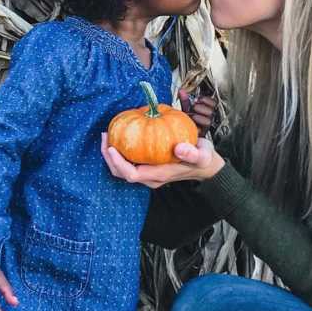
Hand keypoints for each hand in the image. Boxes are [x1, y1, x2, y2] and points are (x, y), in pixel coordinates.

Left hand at [101, 133, 224, 188]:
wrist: (206, 166)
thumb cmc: (203, 160)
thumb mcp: (202, 155)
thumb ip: (193, 153)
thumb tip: (178, 148)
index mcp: (159, 175)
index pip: (132, 174)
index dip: (118, 163)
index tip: (111, 147)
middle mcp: (150, 177)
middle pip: (122, 173)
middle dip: (109, 157)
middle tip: (105, 136)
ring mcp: (148, 173)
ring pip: (123, 168)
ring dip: (112, 154)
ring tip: (108, 134)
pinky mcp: (148, 166)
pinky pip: (129, 160)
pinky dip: (121, 149)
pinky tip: (121, 133)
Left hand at [178, 88, 215, 137]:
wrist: (181, 132)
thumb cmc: (186, 120)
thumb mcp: (186, 109)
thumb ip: (185, 101)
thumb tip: (181, 91)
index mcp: (206, 110)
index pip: (213, 103)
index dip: (207, 100)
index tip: (199, 99)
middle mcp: (207, 118)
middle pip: (211, 112)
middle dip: (203, 108)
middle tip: (195, 107)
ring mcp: (205, 126)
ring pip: (208, 121)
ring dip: (200, 117)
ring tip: (193, 115)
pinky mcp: (201, 133)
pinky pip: (202, 130)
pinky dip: (197, 126)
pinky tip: (192, 122)